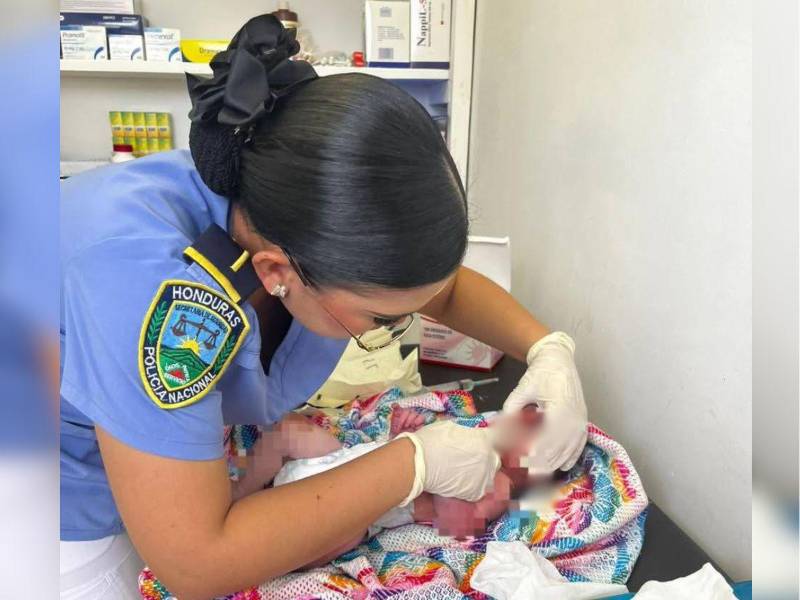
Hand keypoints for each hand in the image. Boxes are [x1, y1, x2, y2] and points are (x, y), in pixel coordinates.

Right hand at [396, 421, 500, 503]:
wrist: (417, 464)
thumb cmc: (430, 441)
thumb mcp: (451, 427)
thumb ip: (469, 433)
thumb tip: (472, 435)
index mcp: (485, 439)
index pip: (505, 435)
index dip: (509, 433)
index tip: (512, 433)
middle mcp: (489, 458)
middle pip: (495, 457)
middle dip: (486, 456)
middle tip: (469, 456)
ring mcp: (484, 477)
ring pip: (488, 474)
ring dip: (480, 472)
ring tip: (460, 470)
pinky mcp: (476, 492)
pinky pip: (479, 488)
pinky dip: (472, 486)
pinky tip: (458, 481)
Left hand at [502, 331, 587, 473]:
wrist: (560, 360)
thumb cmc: (541, 373)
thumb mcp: (523, 389)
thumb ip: (512, 409)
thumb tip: (498, 429)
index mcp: (561, 412)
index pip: (546, 444)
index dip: (533, 459)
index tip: (519, 470)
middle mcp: (574, 421)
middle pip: (556, 453)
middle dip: (539, 467)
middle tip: (523, 479)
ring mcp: (581, 424)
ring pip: (566, 453)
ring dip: (551, 465)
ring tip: (536, 477)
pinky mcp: (582, 424)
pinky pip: (577, 448)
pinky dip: (567, 459)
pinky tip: (560, 468)